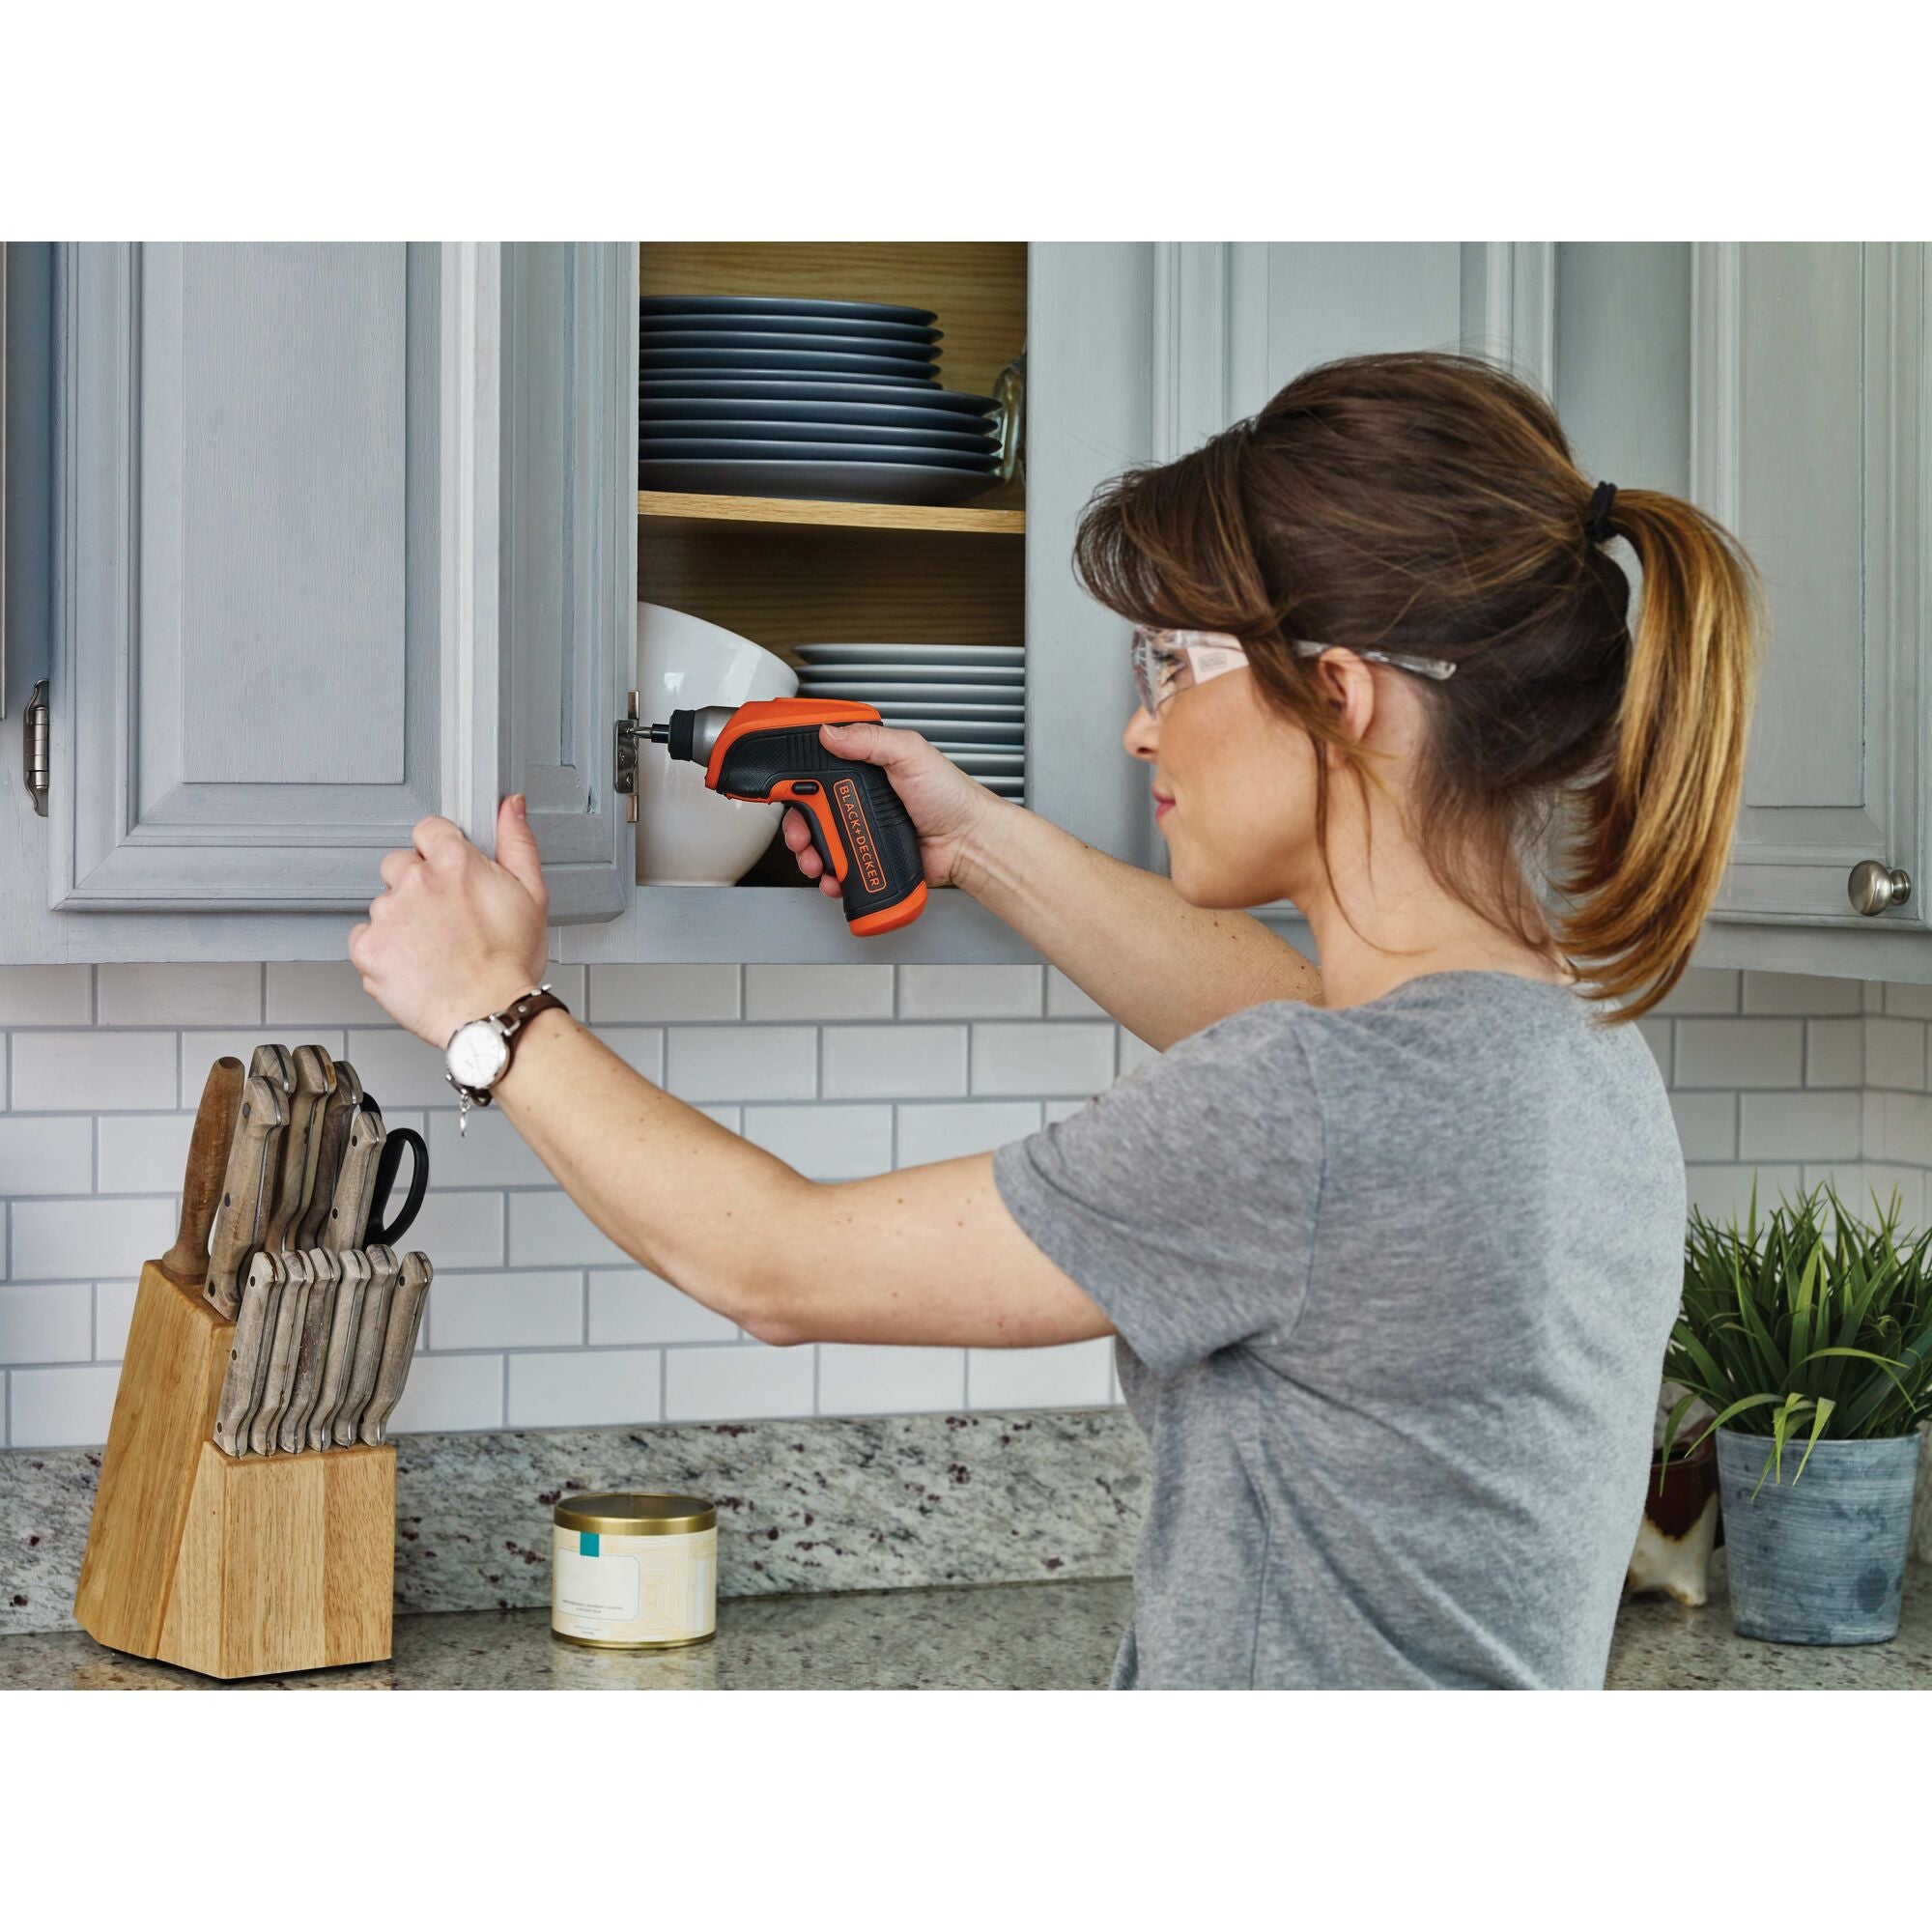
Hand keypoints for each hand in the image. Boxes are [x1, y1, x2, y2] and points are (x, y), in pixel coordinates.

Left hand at [349, 796, 549, 1046]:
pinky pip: (365, 938)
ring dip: (402, 920)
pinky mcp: (367, 948)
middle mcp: (414, 882)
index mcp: (454, 863)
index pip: (429, 829)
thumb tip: (509, 805)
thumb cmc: (511, 964)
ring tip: (433, 949)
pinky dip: (383, 950)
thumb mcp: (533, 895)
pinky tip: (414, 964)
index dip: (441, 852)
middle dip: (418, 886)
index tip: (450, 876)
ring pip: (385, 904)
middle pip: (400, 865)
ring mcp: (387, 915)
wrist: (489, 1016)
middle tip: (445, 919)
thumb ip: (517, 842)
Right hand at [782, 722, 1010, 897]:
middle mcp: (858, 798)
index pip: (817, 769)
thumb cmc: (950, 796)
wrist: (969, 843)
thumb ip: (870, 740)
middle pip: (808, 810)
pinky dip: (828, 875)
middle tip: (800, 835)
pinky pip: (837, 868)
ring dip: (809, 854)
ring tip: (816, 861)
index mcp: (864, 768)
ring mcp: (860, 829)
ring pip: (818, 842)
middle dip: (796, 826)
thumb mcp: (910, 753)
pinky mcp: (867, 857)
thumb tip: (830, 732)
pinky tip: (832, 876)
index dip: (793, 779)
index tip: (780, 788)